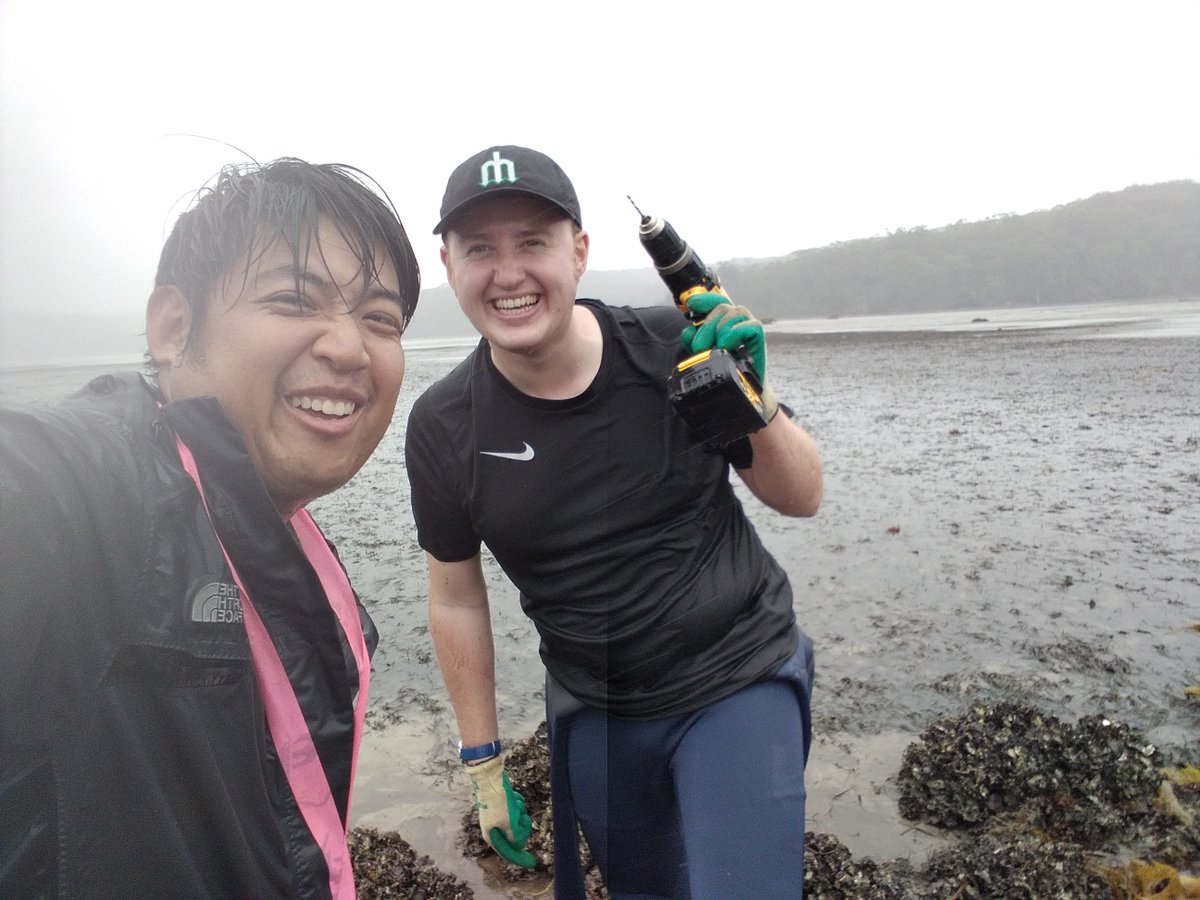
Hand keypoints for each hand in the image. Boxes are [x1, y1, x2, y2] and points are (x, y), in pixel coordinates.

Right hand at [466, 755, 535, 867]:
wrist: (491, 778)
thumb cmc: (499, 803)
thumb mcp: (510, 824)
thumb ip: (516, 838)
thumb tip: (519, 845)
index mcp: (492, 836)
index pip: (508, 853)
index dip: (520, 858)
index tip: (533, 862)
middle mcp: (494, 828)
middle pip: (515, 837)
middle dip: (522, 826)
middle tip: (523, 817)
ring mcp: (498, 816)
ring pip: (517, 821)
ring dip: (520, 813)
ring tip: (516, 803)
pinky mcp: (502, 806)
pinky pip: (516, 810)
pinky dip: (518, 804)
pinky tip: (514, 796)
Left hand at [681, 292, 778, 421]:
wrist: (745, 393)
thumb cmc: (728, 371)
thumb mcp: (706, 356)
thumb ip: (695, 343)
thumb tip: (688, 332)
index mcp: (726, 322)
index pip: (717, 302)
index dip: (705, 299)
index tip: (690, 303)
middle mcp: (739, 322)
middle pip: (723, 306)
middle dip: (707, 324)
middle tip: (699, 346)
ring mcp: (750, 329)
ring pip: (736, 312)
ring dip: (720, 328)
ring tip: (715, 347)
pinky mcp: (760, 339)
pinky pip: (750, 326)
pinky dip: (735, 333)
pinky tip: (726, 345)